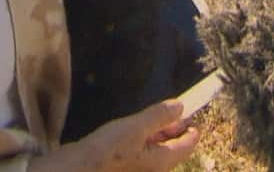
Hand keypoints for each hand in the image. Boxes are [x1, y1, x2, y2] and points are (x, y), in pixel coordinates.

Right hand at [29, 100, 198, 170]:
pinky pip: (146, 153)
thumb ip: (159, 116)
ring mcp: (142, 170)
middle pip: (174, 148)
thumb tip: (180, 107)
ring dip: (160, 133)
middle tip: (173, 110)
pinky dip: (147, 140)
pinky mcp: (129, 167)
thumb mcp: (137, 126)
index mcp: (164, 161)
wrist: (82, 168)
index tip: (192, 113)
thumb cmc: (110, 149)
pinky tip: (137, 131)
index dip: (192, 127)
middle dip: (175, 128)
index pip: (188, 144)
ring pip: (159, 150)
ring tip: (154, 117)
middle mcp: (156, 169)